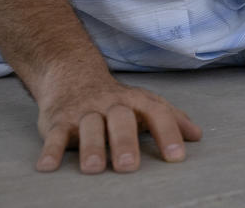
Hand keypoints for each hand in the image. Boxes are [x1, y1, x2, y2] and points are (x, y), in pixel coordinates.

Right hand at [35, 73, 201, 173]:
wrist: (73, 76)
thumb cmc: (116, 100)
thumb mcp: (144, 104)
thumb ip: (170, 119)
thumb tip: (197, 136)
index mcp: (136, 101)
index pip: (156, 113)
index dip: (168, 133)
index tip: (177, 157)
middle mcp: (111, 104)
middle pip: (120, 119)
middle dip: (124, 142)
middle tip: (129, 166)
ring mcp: (84, 112)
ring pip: (88, 126)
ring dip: (90, 147)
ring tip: (93, 168)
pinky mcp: (59, 121)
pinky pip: (55, 135)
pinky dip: (50, 150)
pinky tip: (47, 167)